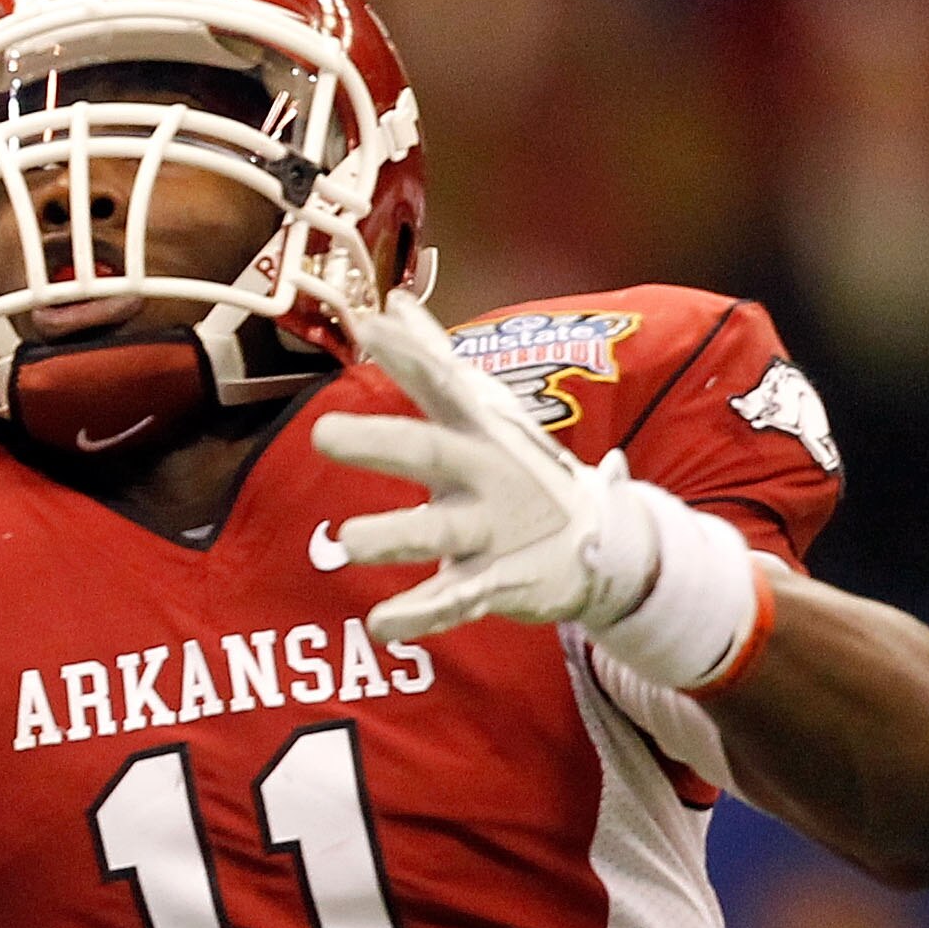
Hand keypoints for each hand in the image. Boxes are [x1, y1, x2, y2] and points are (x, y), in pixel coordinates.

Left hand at [308, 293, 658, 642]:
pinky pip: (452, 600)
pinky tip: (378, 625)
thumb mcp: (487, 410)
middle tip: (322, 434)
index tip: (370, 326)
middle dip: (380, 443)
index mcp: (480, 429)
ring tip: (347, 543)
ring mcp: (494, 530)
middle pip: (430, 453)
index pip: (440, 382)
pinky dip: (417, 615)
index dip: (408, 354)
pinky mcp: (498, 582)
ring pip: (439, 533)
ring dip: (394, 536)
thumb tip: (395, 302)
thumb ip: (435, 360)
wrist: (606, 541)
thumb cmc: (523, 467)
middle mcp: (486, 473)